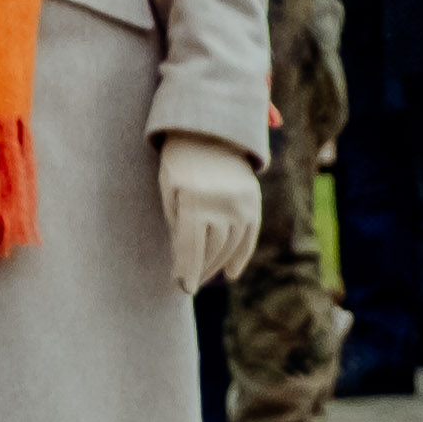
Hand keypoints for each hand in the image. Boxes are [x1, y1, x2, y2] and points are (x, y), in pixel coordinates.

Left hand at [160, 133, 261, 294]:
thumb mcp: (169, 189)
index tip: (182, 288)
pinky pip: (248, 238)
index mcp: (193, 201)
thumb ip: (176, 222)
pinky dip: (240, 257)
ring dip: (217, 265)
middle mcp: (221, 205)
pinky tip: (230, 272)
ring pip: (230, 247)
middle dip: (199, 270)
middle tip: (188, 284)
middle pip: (212, 249)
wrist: (211, 134)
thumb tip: (183, 258)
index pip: (191, 246)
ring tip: (203, 276)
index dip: (186, 270)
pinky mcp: (254, 204)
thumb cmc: (180, 163)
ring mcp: (241, 205)